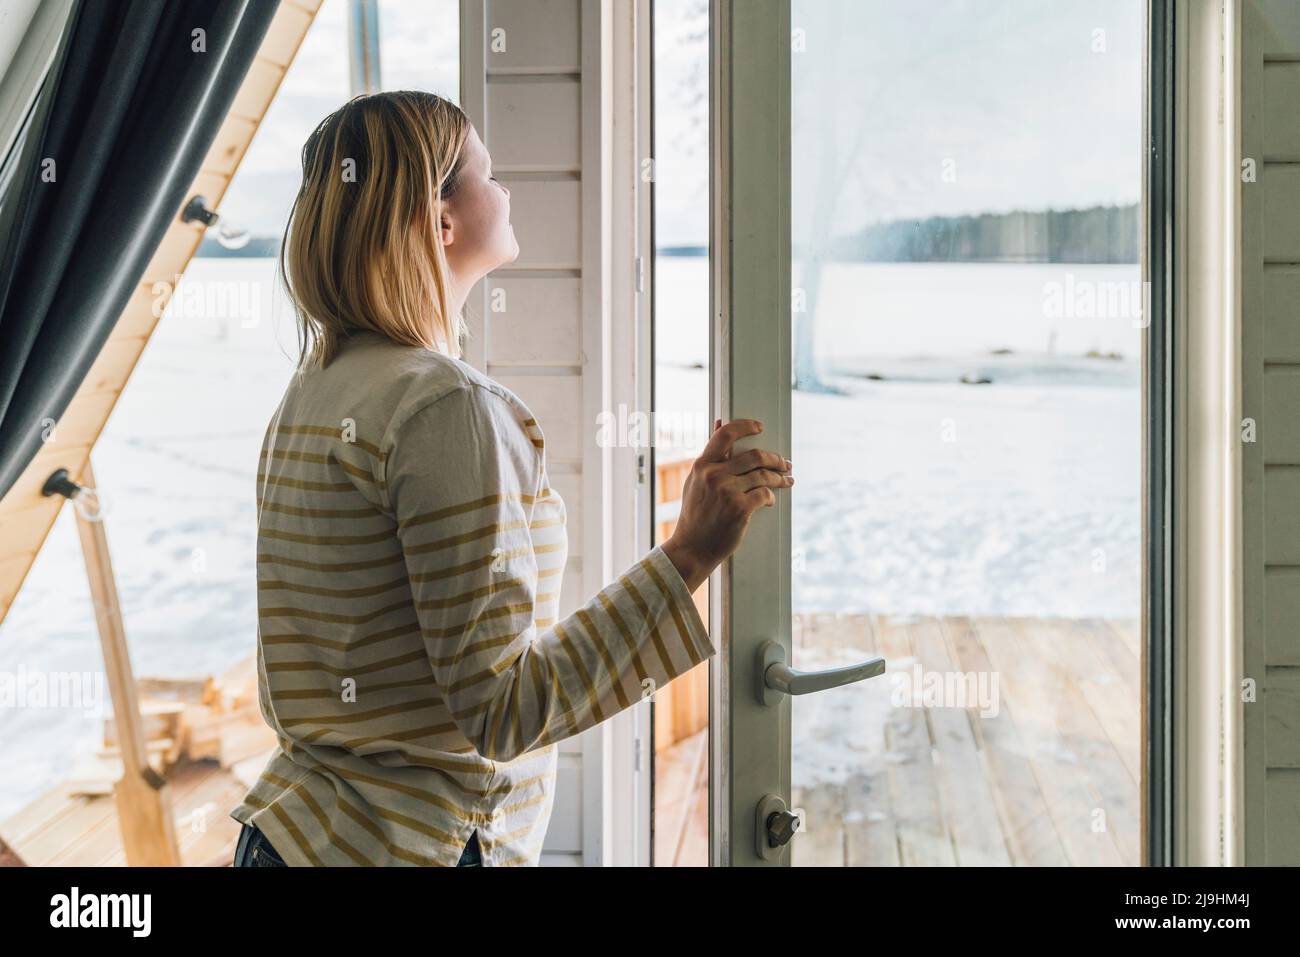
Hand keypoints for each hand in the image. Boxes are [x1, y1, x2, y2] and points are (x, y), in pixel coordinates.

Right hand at [662, 418, 792, 591]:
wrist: (692, 547)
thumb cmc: (695, 514)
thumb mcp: (695, 481)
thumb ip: (710, 455)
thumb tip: (718, 422)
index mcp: (702, 465)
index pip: (726, 434)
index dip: (746, 426)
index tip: (760, 427)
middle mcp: (714, 476)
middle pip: (755, 455)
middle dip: (775, 459)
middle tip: (785, 463)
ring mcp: (727, 492)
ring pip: (764, 475)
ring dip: (780, 478)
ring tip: (786, 480)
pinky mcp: (739, 509)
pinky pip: (764, 495)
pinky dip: (770, 497)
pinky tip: (769, 500)